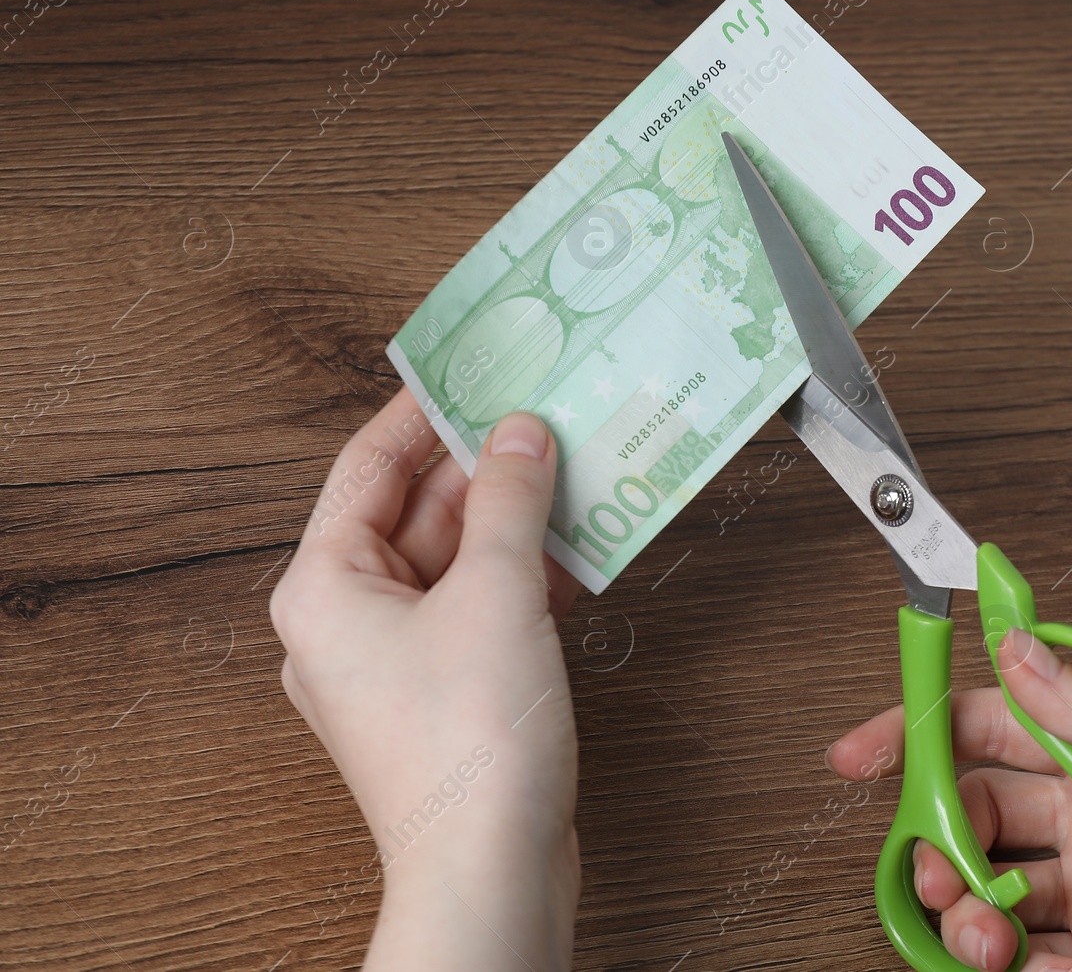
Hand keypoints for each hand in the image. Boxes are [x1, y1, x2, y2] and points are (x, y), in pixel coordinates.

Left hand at [270, 387, 581, 971]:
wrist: (492, 870)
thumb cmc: (468, 743)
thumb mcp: (494, 593)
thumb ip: (508, 501)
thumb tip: (519, 433)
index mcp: (324, 587)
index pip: (368, 467)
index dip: (423, 410)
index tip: (472, 365)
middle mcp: (349, 621)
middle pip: (418, 512)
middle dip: (485, 465)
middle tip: (545, 412)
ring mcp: (399, 661)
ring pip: (458, 561)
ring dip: (516, 520)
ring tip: (576, 467)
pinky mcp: (448, 693)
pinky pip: (482, 608)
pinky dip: (527, 576)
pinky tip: (583, 547)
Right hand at [827, 627, 1071, 971]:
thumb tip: (1019, 651)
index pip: (999, 726)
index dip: (924, 731)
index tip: (862, 754)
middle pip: (981, 817)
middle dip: (939, 838)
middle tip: (938, 870)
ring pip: (994, 896)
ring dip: (968, 913)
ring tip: (985, 935)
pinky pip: (1031, 965)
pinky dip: (1014, 971)